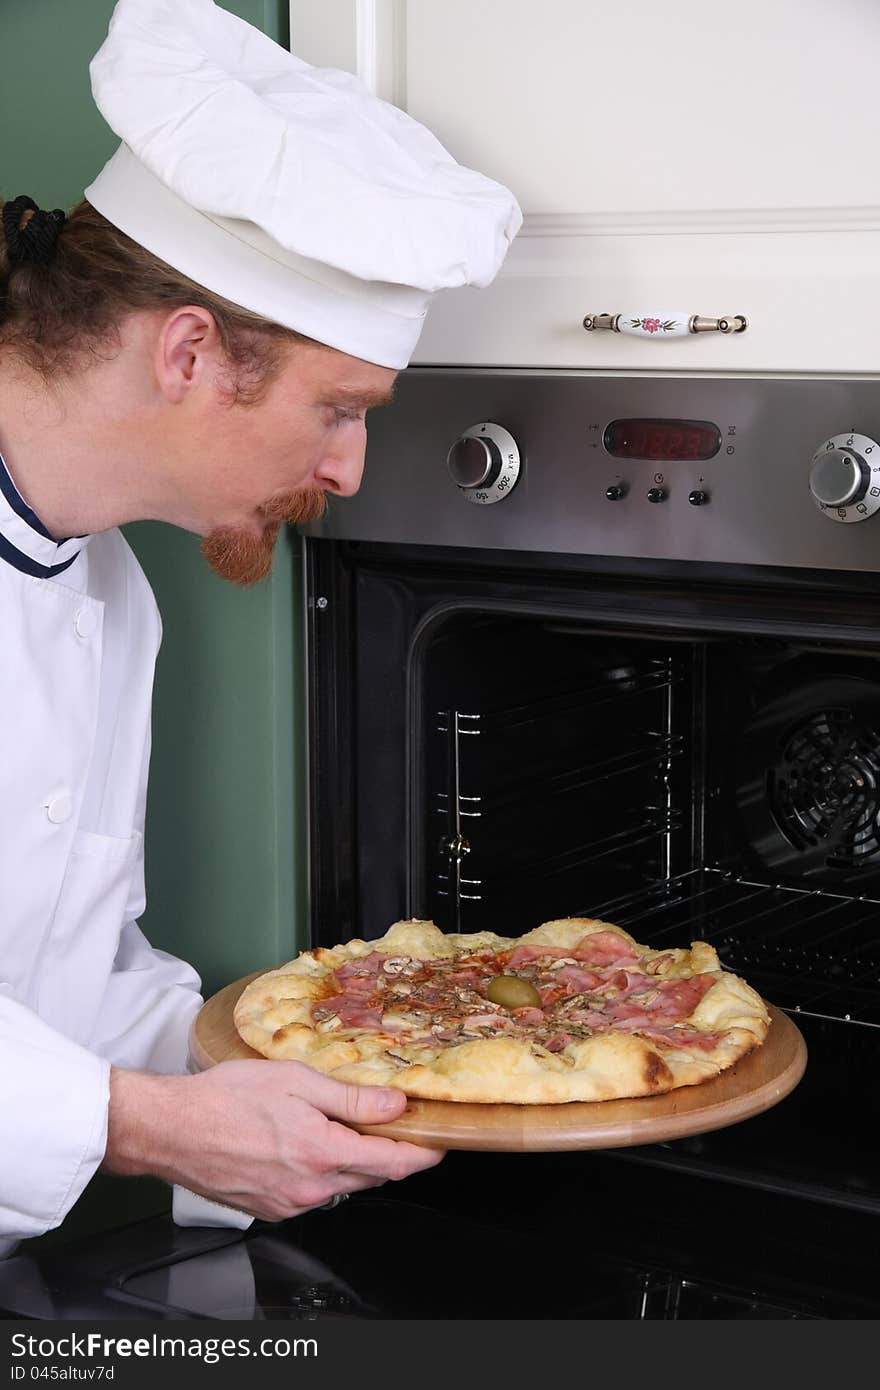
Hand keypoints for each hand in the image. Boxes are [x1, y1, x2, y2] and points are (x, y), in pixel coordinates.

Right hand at [104, 1060, 444, 1221]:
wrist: (172, 1129)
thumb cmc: (225, 1098)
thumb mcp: (296, 1082)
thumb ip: (351, 1098)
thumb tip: (396, 1105)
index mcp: (321, 1153)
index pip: (392, 1162)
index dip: (422, 1153)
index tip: (438, 1143)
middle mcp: (310, 1188)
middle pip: (370, 1176)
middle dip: (387, 1153)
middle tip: (392, 1123)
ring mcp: (289, 1204)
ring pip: (341, 1185)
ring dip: (352, 1161)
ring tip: (338, 1126)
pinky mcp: (270, 1210)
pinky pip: (312, 1193)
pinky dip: (321, 1171)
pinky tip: (304, 1144)